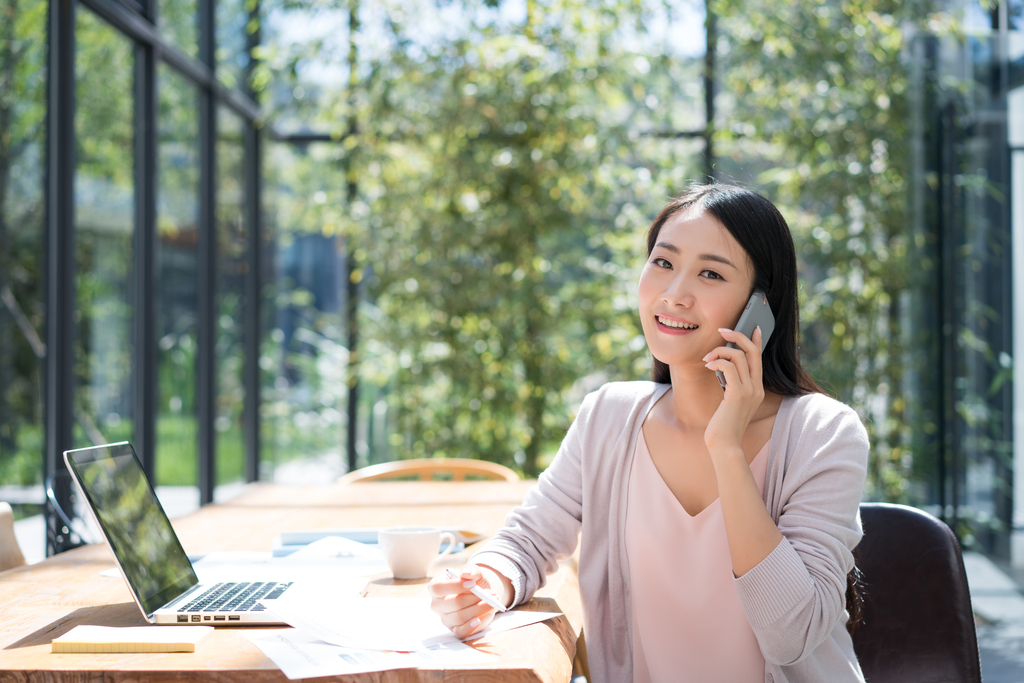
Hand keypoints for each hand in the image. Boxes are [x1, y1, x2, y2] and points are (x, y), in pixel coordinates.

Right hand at [428, 564, 508, 637]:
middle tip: (490, 594)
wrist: (482, 595)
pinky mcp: (455, 630)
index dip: (455, 586)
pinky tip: (479, 620)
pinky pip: (461, 632)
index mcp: (436, 587)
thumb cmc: (473, 582)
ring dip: (479, 609)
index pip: (438, 588)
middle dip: (474, 598)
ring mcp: (445, 619)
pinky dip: (471, 627)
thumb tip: (466, 574)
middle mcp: (437, 605)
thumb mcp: (474, 572)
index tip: (472, 584)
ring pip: (460, 617)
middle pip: (453, 603)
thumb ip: (471, 570)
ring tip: (492, 602)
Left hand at [702, 326, 765, 454]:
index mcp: (757, 389)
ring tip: (707, 359)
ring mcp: (749, 391)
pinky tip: (708, 366)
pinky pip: (729, 367)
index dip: (757, 341)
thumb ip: (731, 385)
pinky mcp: (738, 394)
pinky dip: (717, 362)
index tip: (754, 327)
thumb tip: (722, 367)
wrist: (725, 444)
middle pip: (753, 352)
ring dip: (719, 352)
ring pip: (738, 356)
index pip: (759, 359)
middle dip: (738, 336)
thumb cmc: (723, 425)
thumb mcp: (730, 401)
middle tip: (722, 331)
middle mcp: (757, 388)